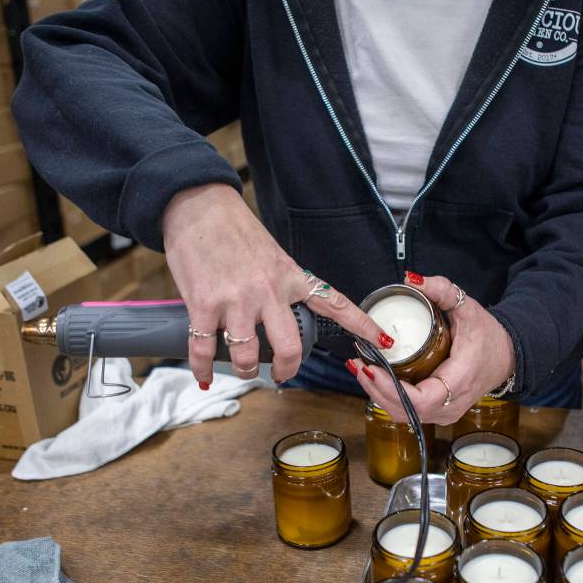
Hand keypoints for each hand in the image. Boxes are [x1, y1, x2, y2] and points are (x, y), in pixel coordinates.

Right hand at [162, 183, 391, 386]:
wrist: (199, 206)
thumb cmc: (235, 229)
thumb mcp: (273, 255)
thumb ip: (283, 284)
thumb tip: (285, 310)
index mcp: (291, 277)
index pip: (334, 302)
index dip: (362, 324)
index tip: (383, 339)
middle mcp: (268, 291)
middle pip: (290, 347)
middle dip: (287, 369)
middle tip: (282, 374)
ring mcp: (236, 301)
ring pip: (248, 355)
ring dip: (246, 370)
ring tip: (244, 368)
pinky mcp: (204, 305)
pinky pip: (205, 350)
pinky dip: (204, 370)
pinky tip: (207, 377)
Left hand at [351, 271, 514, 424]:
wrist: (506, 356)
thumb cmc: (488, 336)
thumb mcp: (467, 307)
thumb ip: (441, 290)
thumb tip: (412, 279)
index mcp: (459, 380)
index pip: (420, 399)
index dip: (391, 389)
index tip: (372, 369)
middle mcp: (452, 404)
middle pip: (405, 410)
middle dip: (376, 390)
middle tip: (358, 364)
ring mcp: (445, 412)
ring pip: (404, 414)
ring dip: (379, 395)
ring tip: (361, 369)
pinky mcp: (439, 412)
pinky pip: (409, 411)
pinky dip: (388, 397)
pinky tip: (374, 379)